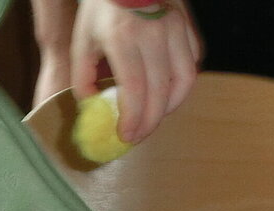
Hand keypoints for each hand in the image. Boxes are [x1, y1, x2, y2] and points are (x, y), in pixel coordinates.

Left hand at [70, 0, 200, 142]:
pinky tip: (166, 93)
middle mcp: (154, 34)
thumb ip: (82, 75)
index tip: (126, 136)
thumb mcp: (82, 39)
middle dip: (150, 121)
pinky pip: (191, 63)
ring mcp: (175, 28)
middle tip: (138, 135)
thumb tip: (91, 106)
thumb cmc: (100, 9)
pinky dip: (182, 84)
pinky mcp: (187, 26)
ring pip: (184, 80)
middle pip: (161, 91)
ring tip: (154, 118)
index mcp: (123, 38)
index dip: (133, 118)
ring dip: (171, 106)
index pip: (134, 88)